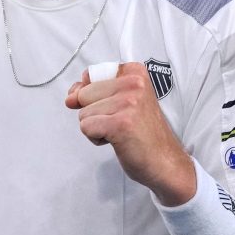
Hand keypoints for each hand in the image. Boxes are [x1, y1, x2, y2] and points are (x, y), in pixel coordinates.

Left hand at [66, 63, 195, 205]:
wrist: (164, 162)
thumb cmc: (142, 134)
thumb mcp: (123, 101)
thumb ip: (94, 91)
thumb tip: (70, 97)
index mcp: (135, 72)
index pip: (90, 76)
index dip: (92, 95)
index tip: (111, 107)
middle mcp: (133, 83)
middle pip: (84, 95)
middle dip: (95, 113)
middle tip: (120, 123)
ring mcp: (128, 102)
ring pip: (83, 113)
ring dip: (97, 128)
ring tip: (121, 132)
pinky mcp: (120, 123)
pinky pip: (87, 128)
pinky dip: (96, 139)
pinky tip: (117, 141)